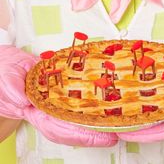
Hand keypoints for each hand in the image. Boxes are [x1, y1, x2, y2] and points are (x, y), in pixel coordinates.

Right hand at [0, 45, 117, 146]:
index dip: (78, 134)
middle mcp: (49, 111)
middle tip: (115, 134)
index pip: (58, 128)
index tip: (99, 136)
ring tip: (114, 124)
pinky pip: (78, 102)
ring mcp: (57, 103)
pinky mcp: (63, 93)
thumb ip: (12, 89)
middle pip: (73, 127)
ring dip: (95, 122)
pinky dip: (91, 107)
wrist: (11, 65)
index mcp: (35, 112)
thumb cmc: (6, 73)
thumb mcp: (6, 78)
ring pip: (77, 117)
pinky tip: (104, 107)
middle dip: (93, 133)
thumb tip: (24, 102)